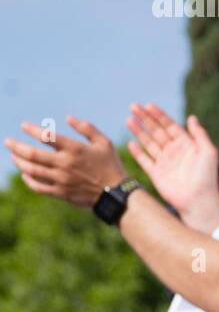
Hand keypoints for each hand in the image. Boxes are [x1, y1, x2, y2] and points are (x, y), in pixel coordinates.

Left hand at [4, 116, 127, 208]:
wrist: (115, 193)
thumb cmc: (110, 165)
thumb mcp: (104, 142)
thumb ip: (86, 129)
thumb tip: (68, 118)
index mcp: (75, 149)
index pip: (47, 136)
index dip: (32, 130)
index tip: (24, 126)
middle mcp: (65, 164)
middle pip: (32, 154)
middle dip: (16, 146)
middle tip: (8, 142)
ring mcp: (61, 179)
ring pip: (32, 170)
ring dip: (19, 162)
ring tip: (13, 156)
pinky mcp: (60, 192)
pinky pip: (38, 187)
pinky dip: (28, 180)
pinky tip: (24, 174)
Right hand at [126, 104, 218, 231]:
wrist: (198, 200)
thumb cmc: (206, 176)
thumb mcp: (208, 151)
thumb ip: (199, 134)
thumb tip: (191, 117)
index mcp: (186, 144)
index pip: (170, 125)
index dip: (159, 115)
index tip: (148, 105)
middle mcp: (173, 151)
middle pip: (156, 131)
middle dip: (145, 119)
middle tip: (133, 106)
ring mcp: (164, 162)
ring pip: (148, 143)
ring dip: (138, 131)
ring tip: (128, 120)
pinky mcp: (156, 174)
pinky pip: (144, 160)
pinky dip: (137, 152)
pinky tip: (131, 143)